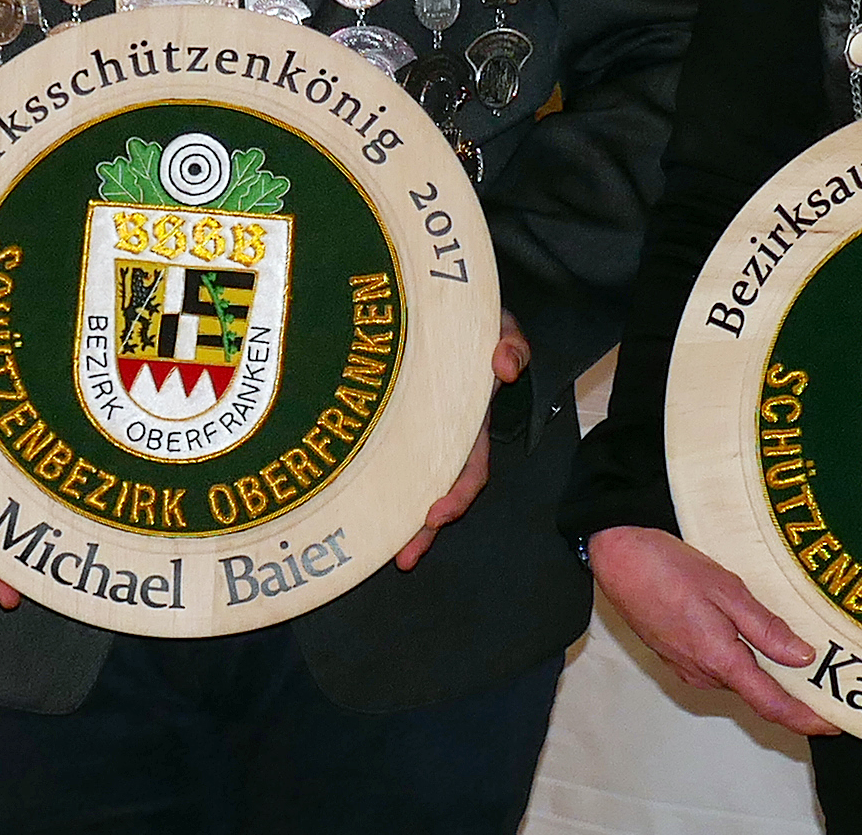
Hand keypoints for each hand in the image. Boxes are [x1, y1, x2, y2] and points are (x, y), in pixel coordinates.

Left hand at [397, 311, 531, 570]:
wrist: (444, 300)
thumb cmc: (474, 319)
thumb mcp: (501, 326)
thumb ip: (512, 344)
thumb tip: (505, 366)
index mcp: (471, 416)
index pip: (471, 466)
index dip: (458, 494)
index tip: (437, 514)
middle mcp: (445, 430)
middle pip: (438, 488)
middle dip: (424, 527)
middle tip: (402, 559)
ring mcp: (418, 426)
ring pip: (410, 479)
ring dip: (398, 517)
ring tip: (375, 550)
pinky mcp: (391, 417)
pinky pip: (385, 454)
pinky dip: (373, 480)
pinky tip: (350, 501)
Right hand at [587, 526, 836, 737]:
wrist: (615, 556)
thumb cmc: (667, 566)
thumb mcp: (725, 588)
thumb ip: (765, 627)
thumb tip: (803, 658)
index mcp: (720, 660)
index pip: (774, 705)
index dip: (808, 719)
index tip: (837, 724)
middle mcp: (703, 674)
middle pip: (758, 694)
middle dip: (790, 690)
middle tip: (824, 674)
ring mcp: (687, 667)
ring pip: (737, 678)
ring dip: (764, 671)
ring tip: (791, 646)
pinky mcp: (676, 655)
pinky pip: (718, 667)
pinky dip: (741, 660)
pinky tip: (748, 635)